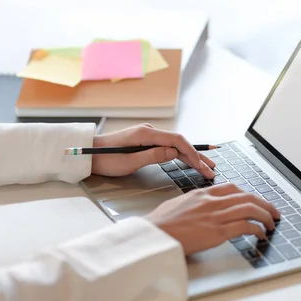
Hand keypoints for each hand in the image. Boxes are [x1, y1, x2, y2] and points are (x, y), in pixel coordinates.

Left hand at [91, 123, 215, 177]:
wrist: (88, 155)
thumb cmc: (105, 160)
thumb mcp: (129, 161)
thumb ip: (153, 156)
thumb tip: (174, 153)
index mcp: (146, 134)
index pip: (177, 141)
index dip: (192, 154)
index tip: (202, 166)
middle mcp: (150, 131)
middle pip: (179, 143)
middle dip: (197, 156)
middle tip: (212, 169)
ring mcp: (148, 136)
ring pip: (175, 145)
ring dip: (191, 156)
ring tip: (206, 166)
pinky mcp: (145, 141)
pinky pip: (168, 147)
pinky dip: (180, 155)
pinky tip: (190, 161)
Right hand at [146, 183, 280, 254]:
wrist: (153, 235)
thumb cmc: (160, 224)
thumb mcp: (178, 204)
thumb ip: (193, 203)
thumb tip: (200, 207)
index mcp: (202, 193)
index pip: (232, 188)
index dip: (248, 194)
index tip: (256, 201)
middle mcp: (211, 201)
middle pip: (247, 196)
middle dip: (265, 204)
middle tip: (273, 212)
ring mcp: (215, 215)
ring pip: (250, 208)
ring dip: (266, 216)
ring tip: (271, 223)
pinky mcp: (217, 231)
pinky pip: (245, 226)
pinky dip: (257, 229)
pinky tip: (260, 234)